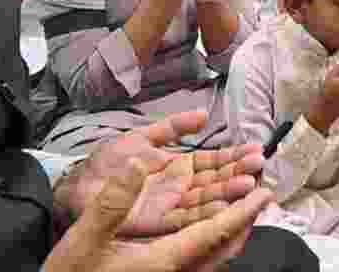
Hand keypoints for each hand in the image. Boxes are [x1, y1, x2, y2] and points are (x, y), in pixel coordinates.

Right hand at [45, 158, 273, 271]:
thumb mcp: (85, 238)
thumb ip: (112, 202)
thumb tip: (137, 165)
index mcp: (163, 261)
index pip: (214, 233)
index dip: (241, 212)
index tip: (263, 194)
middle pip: (224, 249)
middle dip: (244, 222)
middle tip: (258, 198)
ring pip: (215, 258)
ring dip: (231, 232)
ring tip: (240, 210)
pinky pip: (200, 262)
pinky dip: (213, 243)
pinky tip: (206, 232)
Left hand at [53, 111, 266, 237]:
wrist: (78, 185)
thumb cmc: (107, 163)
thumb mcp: (143, 137)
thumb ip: (173, 127)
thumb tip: (203, 116)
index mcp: (177, 168)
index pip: (212, 163)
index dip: (232, 157)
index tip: (254, 150)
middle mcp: (179, 188)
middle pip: (215, 181)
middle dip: (238, 172)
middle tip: (259, 163)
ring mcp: (171, 206)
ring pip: (207, 200)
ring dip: (229, 192)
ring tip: (250, 182)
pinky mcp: (159, 222)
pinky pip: (188, 219)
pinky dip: (208, 213)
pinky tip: (225, 206)